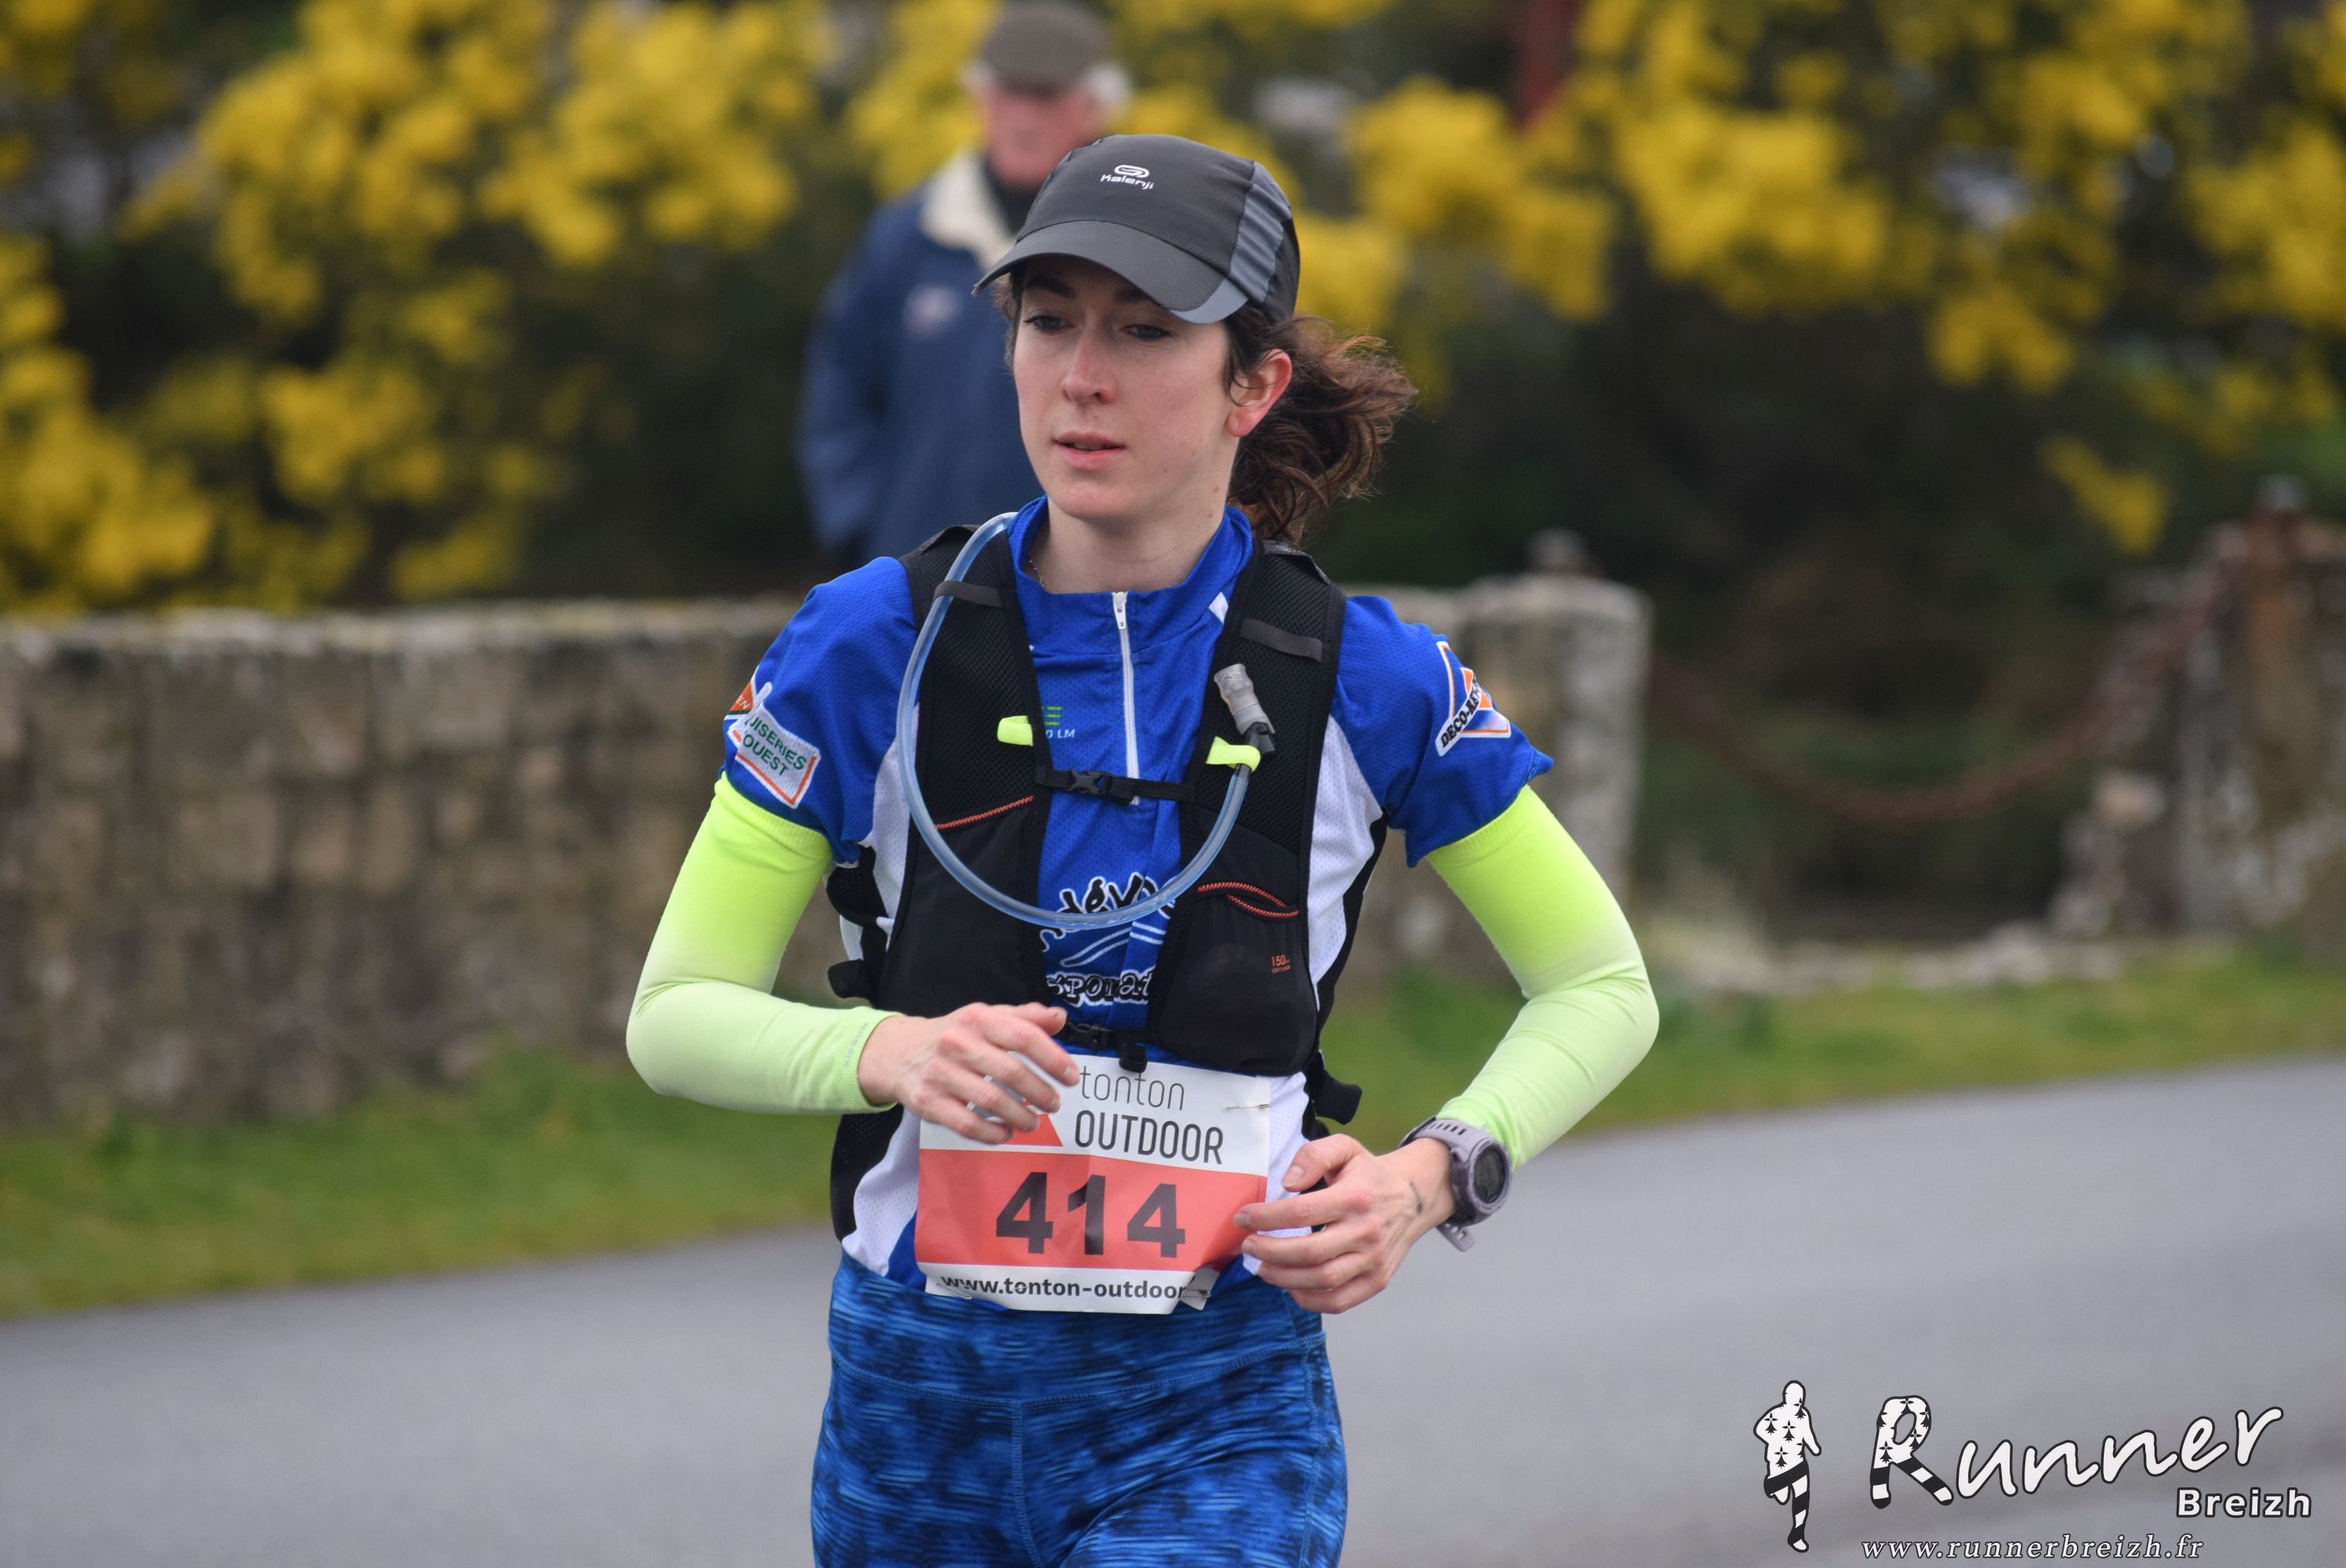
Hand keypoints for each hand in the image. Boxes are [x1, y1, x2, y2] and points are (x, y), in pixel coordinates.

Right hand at [857, 1003, 1076, 1142]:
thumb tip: (1060, 1018)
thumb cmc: (954, 1035)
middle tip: (1054, 1103)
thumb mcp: (985, 1017)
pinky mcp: (928, 1102)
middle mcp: (958, 1043)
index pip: (1023, 1036)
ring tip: (1034, 1121)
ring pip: (990, 1100)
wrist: (897, 1052)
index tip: (1071, 1077)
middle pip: (1010, 1071)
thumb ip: (1024, 1017)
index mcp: (978, 1019)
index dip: (1052, 1058)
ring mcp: (941, 1074)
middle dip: (1040, 1092)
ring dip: (1020, 1115)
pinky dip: (992, 1132)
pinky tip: (1006, 1132)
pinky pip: (966, 1124)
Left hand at [1231, 1134, 1455, 1313]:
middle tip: (1249, 1246)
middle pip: (1309, 1252)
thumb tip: (1288, 1183)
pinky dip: (1310, 1300)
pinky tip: (1291, 1286)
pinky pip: (1340, 1301)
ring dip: (1284, 1278)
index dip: (1266, 1217)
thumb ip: (1313, 1156)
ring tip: (1263, 1267)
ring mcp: (1374, 1260)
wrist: (1413, 1197)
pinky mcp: (1377, 1281)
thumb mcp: (1345, 1148)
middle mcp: (1367, 1231)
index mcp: (1356, 1197)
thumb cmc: (1369, 1174)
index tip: (1243, 1218)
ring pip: (1322, 1280)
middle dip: (1270, 1251)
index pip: (1302, 1212)